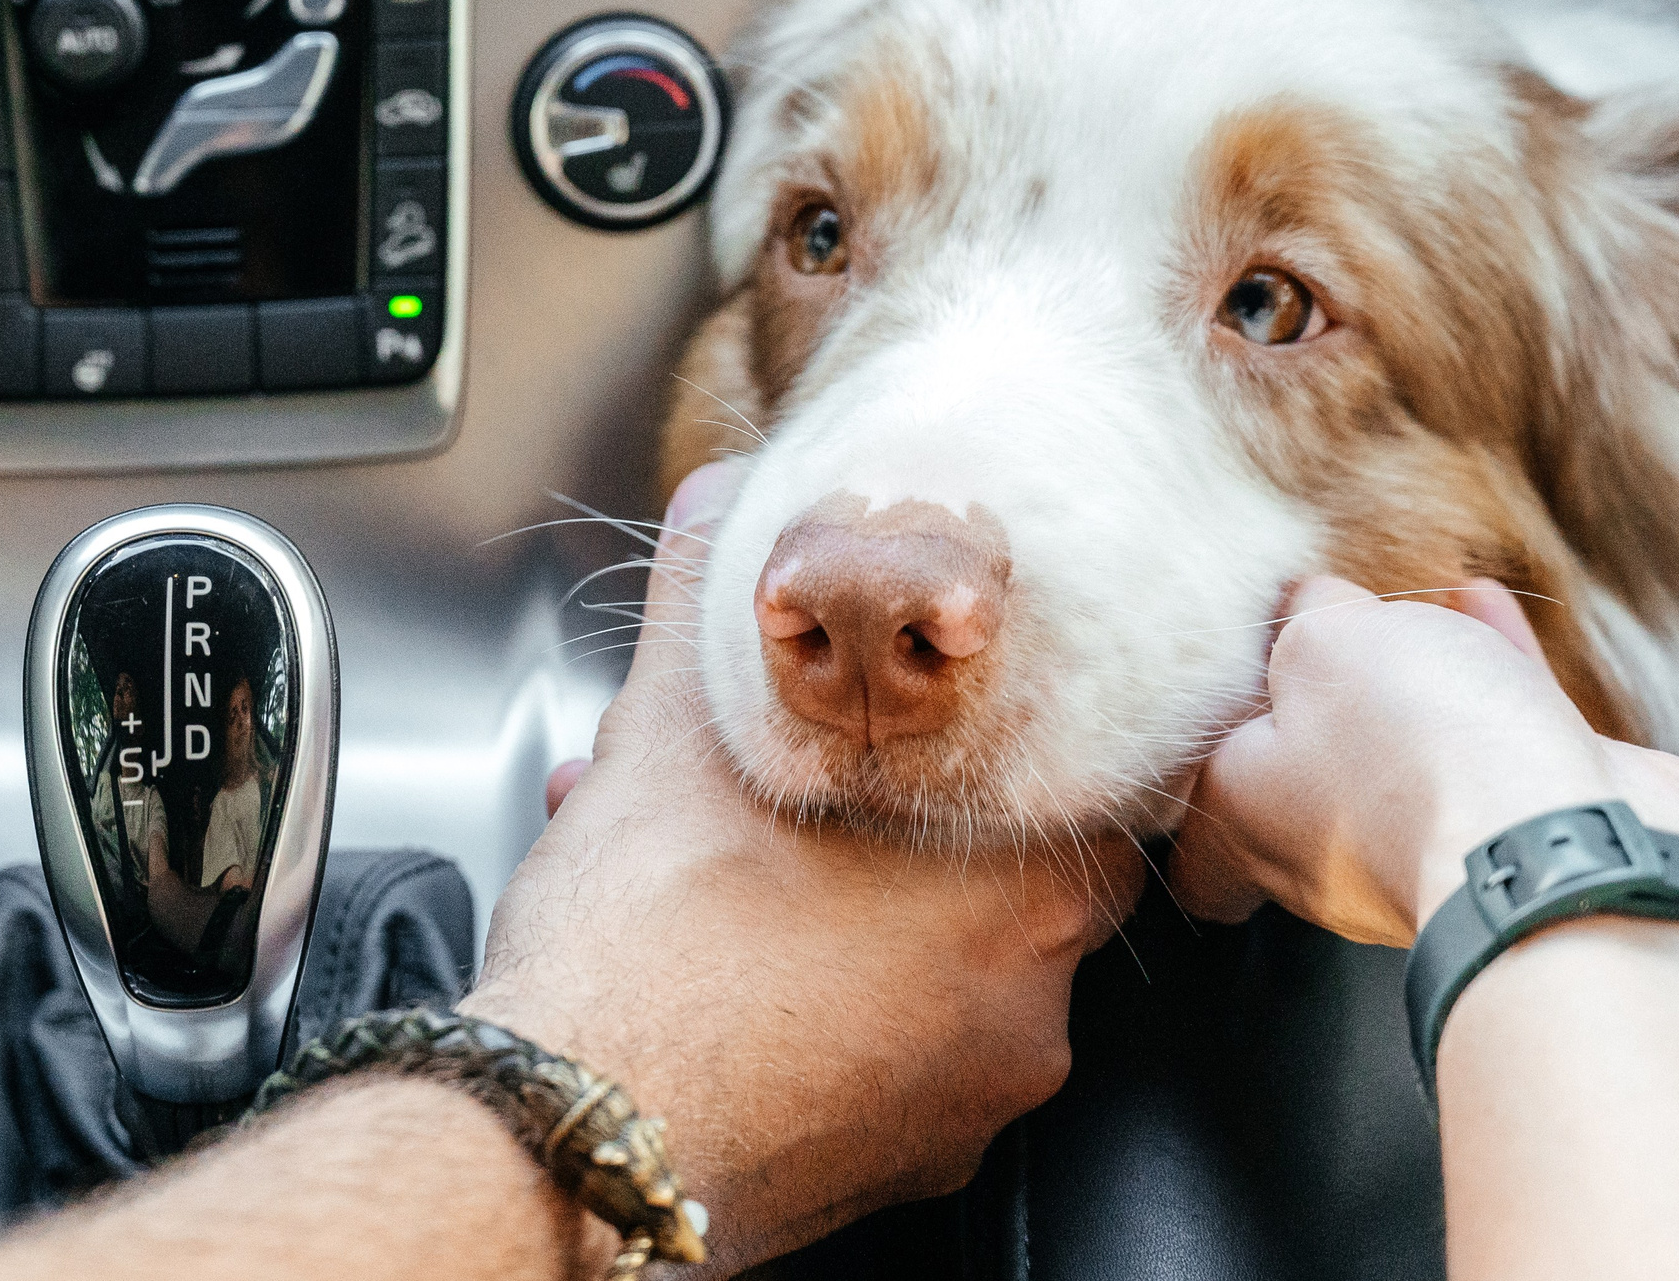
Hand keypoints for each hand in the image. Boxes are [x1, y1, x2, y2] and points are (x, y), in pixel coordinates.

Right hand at [463, 464, 1146, 1274]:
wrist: (571, 1145)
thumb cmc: (646, 964)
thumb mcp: (670, 740)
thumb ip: (710, 610)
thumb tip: (721, 506)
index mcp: (1018, 897)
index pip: (1107, 792)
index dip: (1025, 741)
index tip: (972, 723)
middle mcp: (1023, 1015)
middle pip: (994, 879)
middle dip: (887, 822)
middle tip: (800, 789)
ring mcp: (960, 1108)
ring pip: (922, 969)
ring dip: (834, 906)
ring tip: (716, 863)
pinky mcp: (891, 1171)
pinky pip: (879, 1056)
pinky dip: (814, 1001)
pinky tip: (712, 957)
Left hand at [1168, 576, 1678, 945]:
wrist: (1564, 843)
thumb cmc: (1414, 756)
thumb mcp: (1324, 646)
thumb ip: (1305, 620)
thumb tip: (1311, 606)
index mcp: (1251, 824)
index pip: (1195, 847)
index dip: (1196, 790)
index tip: (1205, 722)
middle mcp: (1329, 854)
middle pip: (1301, 783)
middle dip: (1312, 707)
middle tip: (1311, 633)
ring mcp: (1429, 848)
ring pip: (1401, 755)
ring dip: (1405, 678)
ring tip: (1403, 604)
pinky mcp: (1521, 824)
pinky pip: (1487, 737)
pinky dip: (1481, 667)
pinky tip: (1480, 600)